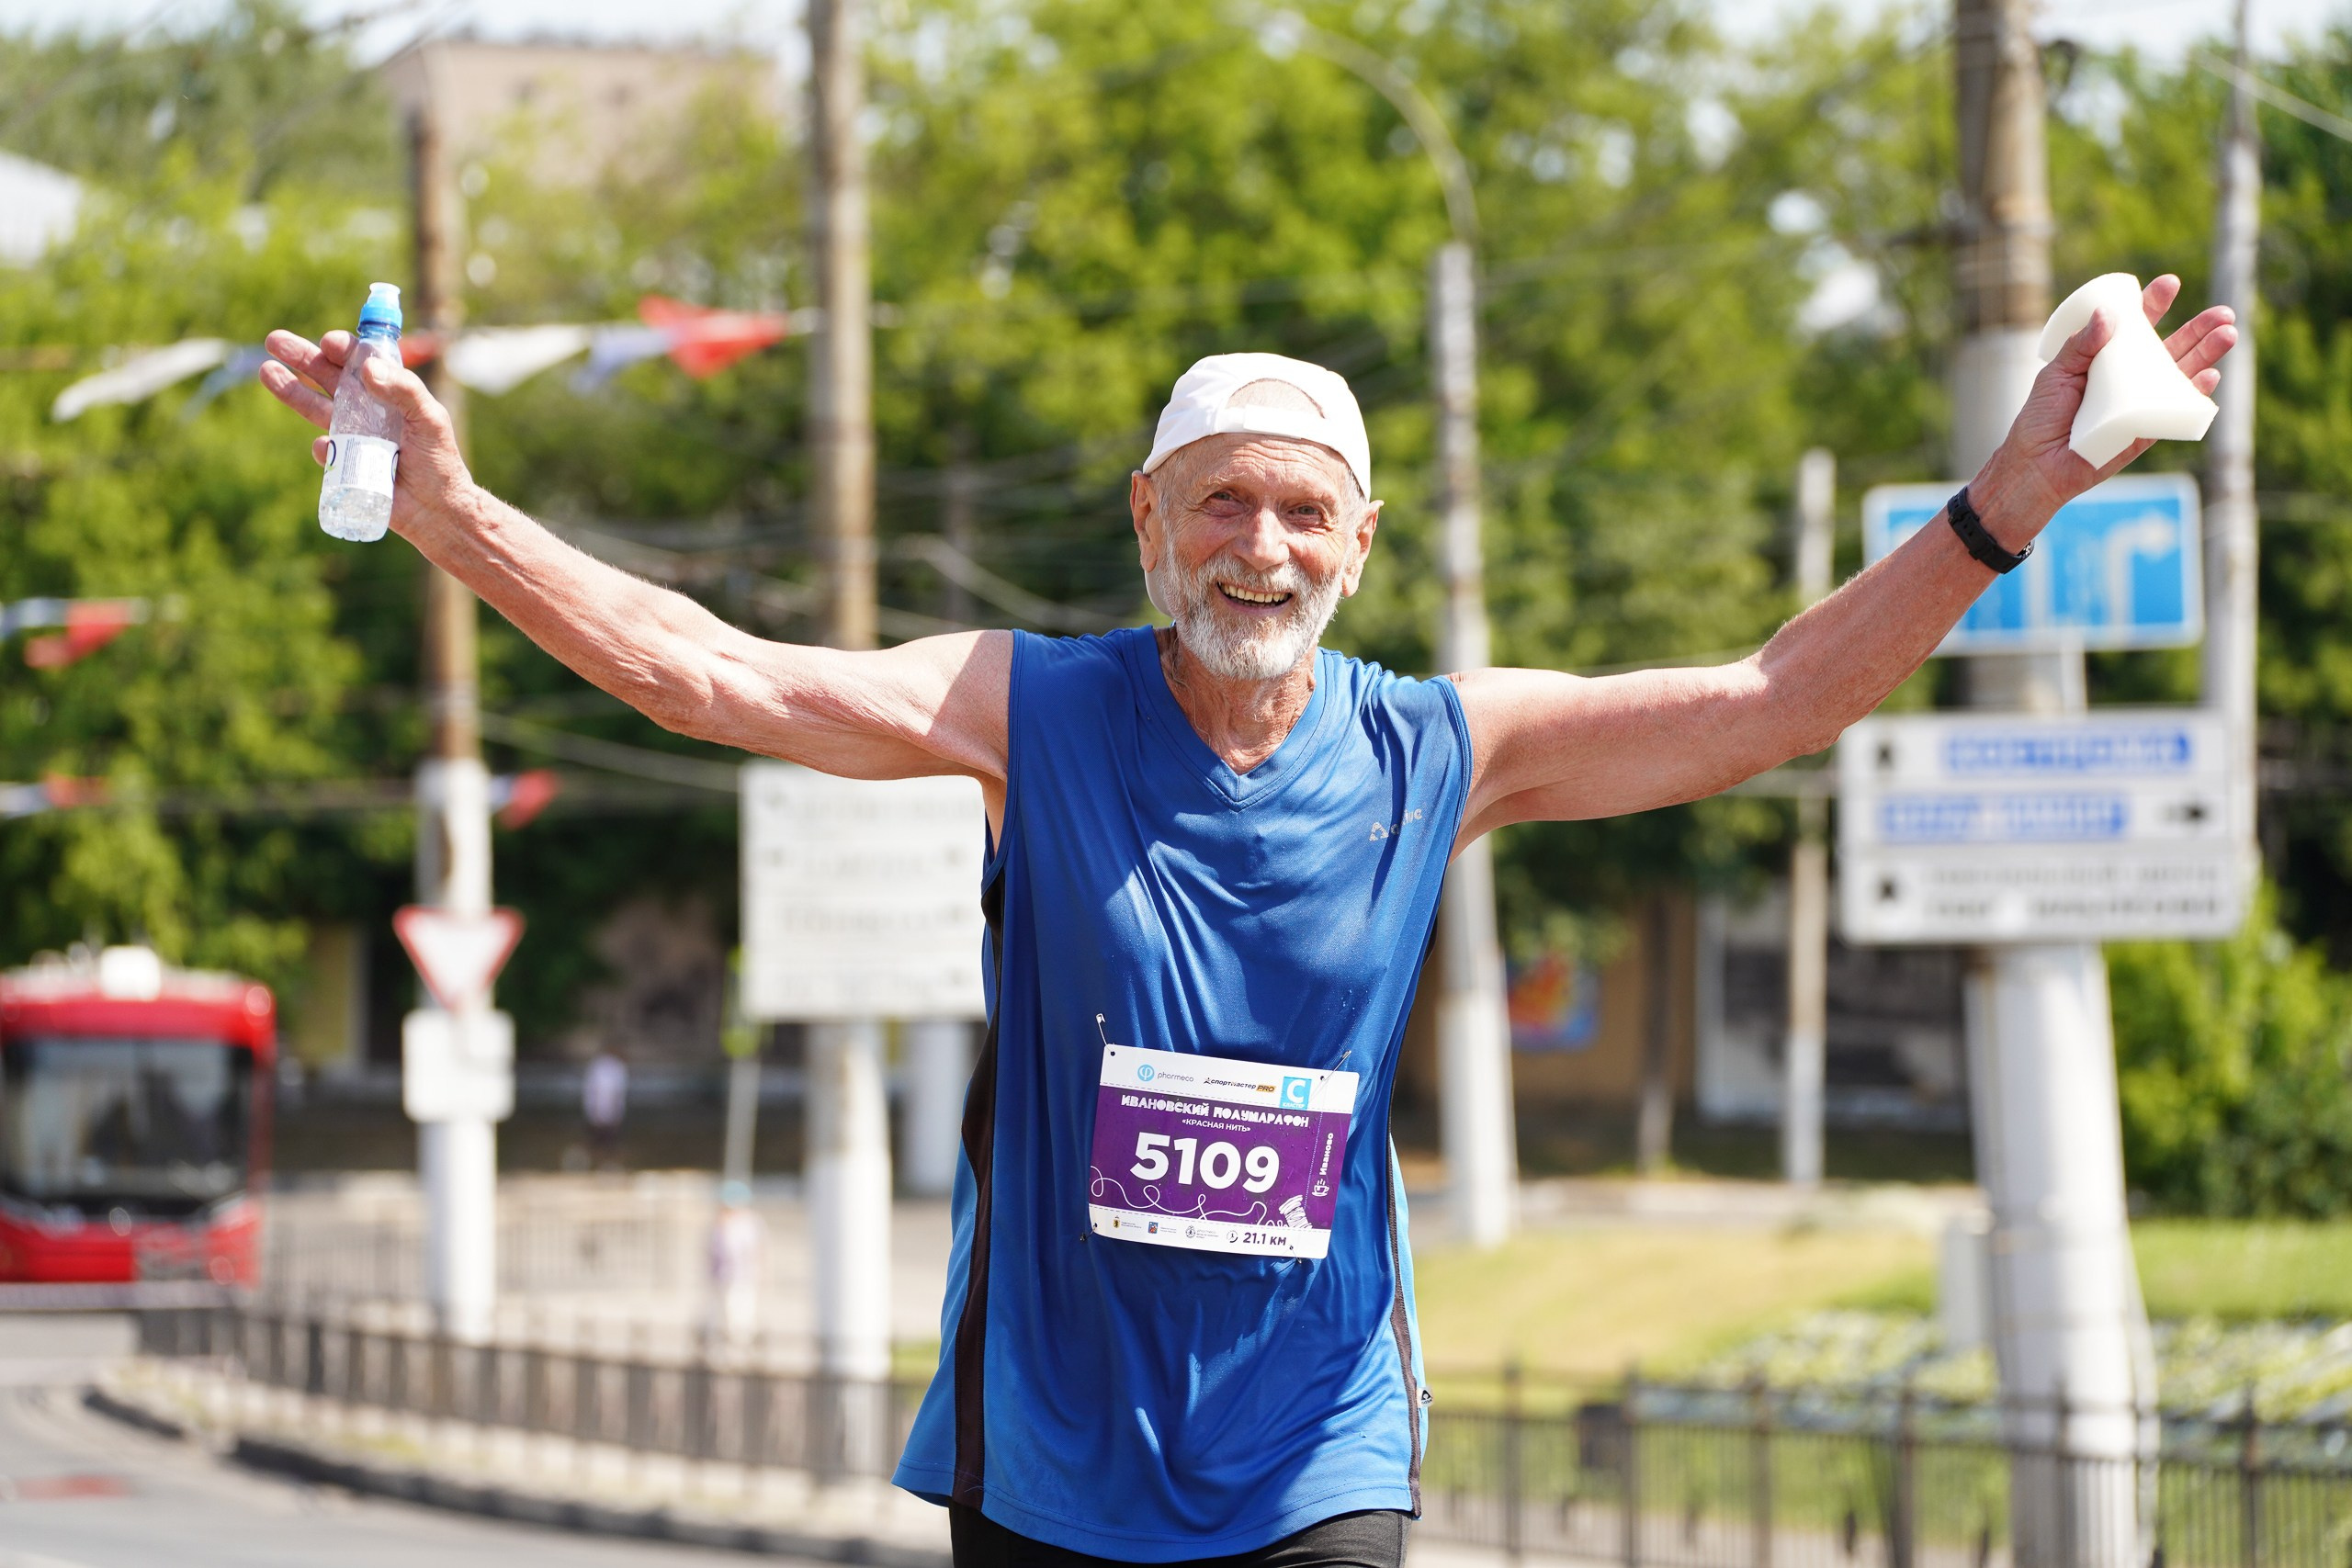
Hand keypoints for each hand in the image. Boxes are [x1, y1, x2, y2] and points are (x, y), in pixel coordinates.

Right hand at [259, 329, 473, 534]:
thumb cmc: (438, 461)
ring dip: (291, 389)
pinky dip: (321, 446)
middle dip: (302, 357)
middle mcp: (365, 408)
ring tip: (267, 370)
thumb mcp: (430, 419)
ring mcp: (351, 434)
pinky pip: (323, 450)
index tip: (329, 343)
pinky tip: (325, 446)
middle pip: (328, 376)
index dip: (342, 348)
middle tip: (274, 340)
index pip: (359, 361)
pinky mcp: (342, 462)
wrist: (434, 510)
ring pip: (315, 406)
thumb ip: (405, 390)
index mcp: (389, 391)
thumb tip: (367, 368)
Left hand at [1976, 275, 2236, 543]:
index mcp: (2109, 357)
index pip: (2137, 326)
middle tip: (2222, 312)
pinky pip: (2175, 410)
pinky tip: (2209, 376)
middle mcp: (2131, 377)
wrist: (2036, 464)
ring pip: (2182, 374)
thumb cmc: (2042, 417)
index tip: (2169, 283)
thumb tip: (2109, 314)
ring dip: (2207, 354)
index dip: (2153, 304)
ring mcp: (2142, 402)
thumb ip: (2082, 344)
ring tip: (2227, 333)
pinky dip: (2194, 394)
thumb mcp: (2057, 373)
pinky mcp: (2147, 429)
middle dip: (2199, 329)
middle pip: (2172, 347)